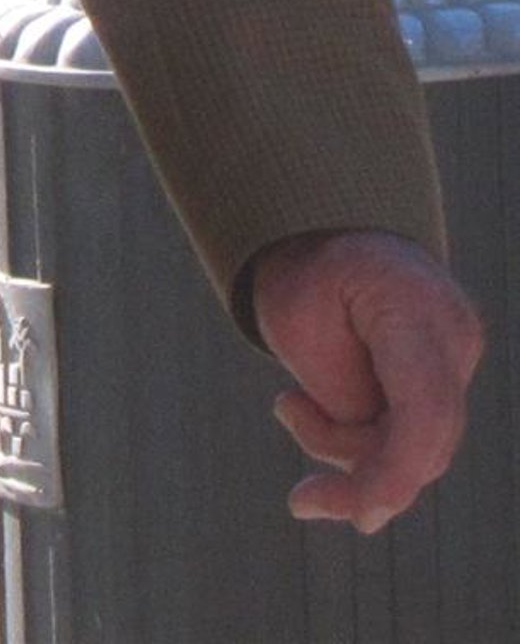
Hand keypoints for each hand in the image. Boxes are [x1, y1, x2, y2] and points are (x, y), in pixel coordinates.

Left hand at [252, 229, 481, 532]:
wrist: (329, 231)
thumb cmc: (305, 273)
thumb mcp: (296, 321)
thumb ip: (341, 398)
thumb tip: (372, 487)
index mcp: (412, 303)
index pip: (425, 408)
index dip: (398, 470)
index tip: (362, 516)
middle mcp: (451, 333)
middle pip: (424, 440)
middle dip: (364, 479)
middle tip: (299, 500)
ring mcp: (457, 357)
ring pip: (420, 447)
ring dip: (355, 455)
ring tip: (289, 403)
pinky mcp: (446, 378)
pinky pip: (414, 435)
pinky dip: (368, 446)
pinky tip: (308, 413)